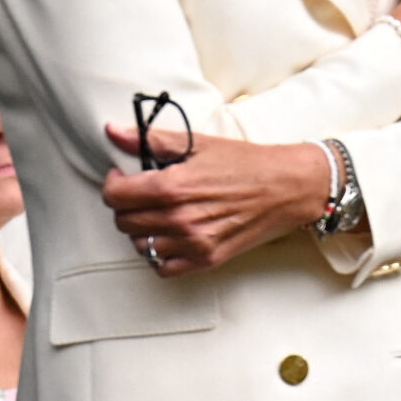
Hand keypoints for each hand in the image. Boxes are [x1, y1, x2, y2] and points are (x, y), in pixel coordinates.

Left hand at [101, 123, 333, 275]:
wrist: (287, 186)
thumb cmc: (247, 163)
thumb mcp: (200, 144)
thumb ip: (153, 141)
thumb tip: (113, 132)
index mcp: (172, 187)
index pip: (115, 196)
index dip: (113, 183)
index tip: (124, 177)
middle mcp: (179, 218)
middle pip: (123, 222)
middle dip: (127, 205)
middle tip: (143, 193)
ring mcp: (192, 243)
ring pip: (140, 245)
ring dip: (142, 230)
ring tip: (159, 214)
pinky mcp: (206, 259)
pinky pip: (162, 267)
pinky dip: (159, 254)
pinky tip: (171, 236)